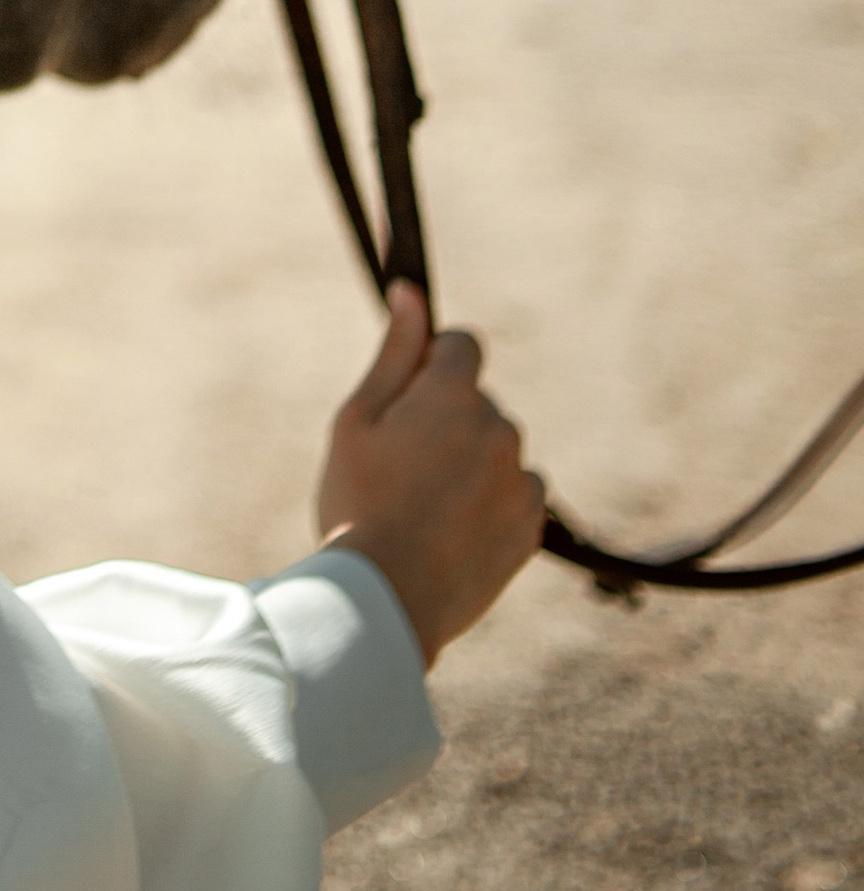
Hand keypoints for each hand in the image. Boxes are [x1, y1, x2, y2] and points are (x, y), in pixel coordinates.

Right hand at [316, 286, 546, 664]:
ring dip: (470, 464)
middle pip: (476, 402)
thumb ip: (395, 353)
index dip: (431, 365)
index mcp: (454, 393)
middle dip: (445, 421)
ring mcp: (521, 480)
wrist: (390, 598)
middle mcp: (500, 427)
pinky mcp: (532, 527)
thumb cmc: (357, 502)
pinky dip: (491, 505)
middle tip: (399, 468)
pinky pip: (516, 496)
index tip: (405, 401)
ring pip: (497, 451)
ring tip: (422, 509)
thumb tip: (411, 292)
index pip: (462, 344)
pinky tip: (450, 533)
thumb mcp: (358, 420)